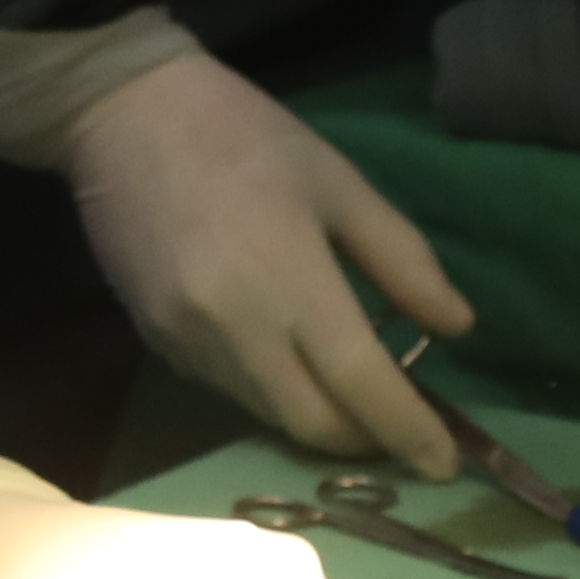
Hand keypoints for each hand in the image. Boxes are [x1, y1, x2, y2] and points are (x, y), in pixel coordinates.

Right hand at [54, 50, 471, 475]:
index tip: (445, 464)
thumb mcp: (338, 182)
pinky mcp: (156, 344)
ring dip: (318, 419)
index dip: (409, 432)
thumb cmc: (244, 135)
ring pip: (267, 414)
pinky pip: (228, 392)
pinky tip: (290, 360)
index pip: (361, 383)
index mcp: (289, 277)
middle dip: (364, 440)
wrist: (122, 114)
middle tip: (402, 430)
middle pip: (311, 423)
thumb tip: (457, 327)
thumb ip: (401, 259)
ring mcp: (188, 342)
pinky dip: (272, 393)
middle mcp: (234, 327)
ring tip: (353, 394)